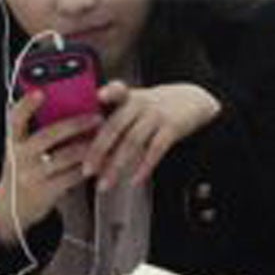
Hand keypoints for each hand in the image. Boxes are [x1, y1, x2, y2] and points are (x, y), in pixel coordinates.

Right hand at [0, 88, 97, 246]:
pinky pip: (73, 175)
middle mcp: (19, 157)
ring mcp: (32, 175)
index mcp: (13, 143)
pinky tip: (100, 162)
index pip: (15, 119)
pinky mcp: (46, 192)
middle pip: (49, 135)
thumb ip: (38, 133)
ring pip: (67, 156)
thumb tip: (71, 111)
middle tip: (97, 118)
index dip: (26, 105)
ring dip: (89, 146)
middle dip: (76, 124)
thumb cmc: (24, 172)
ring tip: (103, 139)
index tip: (40, 92)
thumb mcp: (22, 151)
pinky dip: (89, 167)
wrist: (11, 209)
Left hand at [81, 81, 220, 191]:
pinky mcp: (172, 128)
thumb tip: (82, 141)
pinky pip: (156, 149)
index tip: (99, 97)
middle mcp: (140, 104)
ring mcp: (157, 116)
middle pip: (116, 126)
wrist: (192, 99)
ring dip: (116, 165)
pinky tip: (133, 180)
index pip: (117, 91)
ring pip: (132, 142)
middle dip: (98, 150)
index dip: (109, 92)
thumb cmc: (153, 106)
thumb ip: (111, 114)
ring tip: (104, 183)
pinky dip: (144, 166)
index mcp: (127, 97)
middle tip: (86, 170)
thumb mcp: (133, 101)